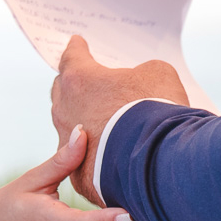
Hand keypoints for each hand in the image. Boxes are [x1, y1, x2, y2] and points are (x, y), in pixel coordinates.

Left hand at [50, 36, 188, 205]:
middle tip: (83, 82)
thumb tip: (139, 87)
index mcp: (79, 80)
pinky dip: (94, 154)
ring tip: (97, 120)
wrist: (157, 164)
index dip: (77, 49)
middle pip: (62, 93)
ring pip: (69, 129)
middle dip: (73, 86)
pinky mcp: (81, 178)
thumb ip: (143, 73)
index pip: (72, 57)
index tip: (77, 43)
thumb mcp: (159, 75)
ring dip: (81, 121)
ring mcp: (70, 148)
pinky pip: (82, 161)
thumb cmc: (157, 111)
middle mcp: (66, 112)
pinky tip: (107, 153)